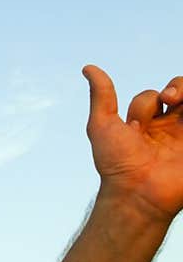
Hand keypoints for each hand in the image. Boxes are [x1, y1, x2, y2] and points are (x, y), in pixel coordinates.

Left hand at [83, 65, 182, 221]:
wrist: (137, 194)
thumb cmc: (117, 163)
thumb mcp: (102, 125)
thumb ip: (101, 96)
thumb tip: (88, 67)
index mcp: (146, 125)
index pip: (154, 97)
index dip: (147, 102)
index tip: (136, 125)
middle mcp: (168, 129)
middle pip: (181, 93)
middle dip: (178, 87)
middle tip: (170, 99)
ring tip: (179, 103)